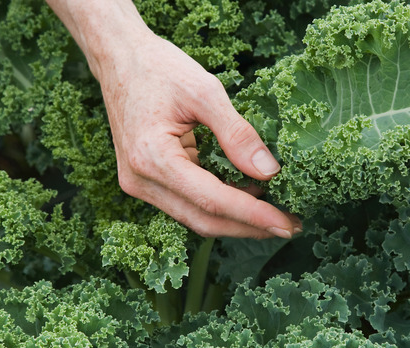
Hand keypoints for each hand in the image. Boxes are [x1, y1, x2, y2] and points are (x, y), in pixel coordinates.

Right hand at [47, 0, 300, 237]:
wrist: (118, 59)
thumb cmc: (158, 68)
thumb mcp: (205, 91)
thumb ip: (238, 134)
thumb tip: (270, 172)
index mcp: (151, 158)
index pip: (213, 201)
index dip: (254, 215)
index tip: (288, 224)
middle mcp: (140, 181)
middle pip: (204, 221)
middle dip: (250, 227)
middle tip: (291, 226)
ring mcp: (139, 185)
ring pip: (196, 217)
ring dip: (237, 220)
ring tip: (276, 214)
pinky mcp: (145, 182)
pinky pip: (188, 204)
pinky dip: (220, 205)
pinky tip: (249, 196)